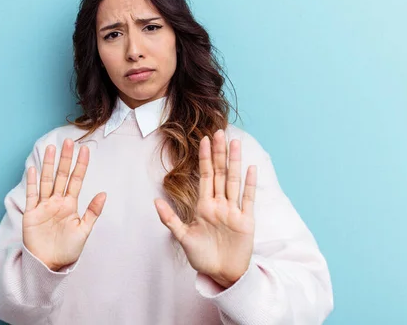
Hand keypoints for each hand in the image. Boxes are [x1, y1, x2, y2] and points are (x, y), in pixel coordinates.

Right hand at [23, 139, 106, 271]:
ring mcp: (43, 206)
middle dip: (65, 159)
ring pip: (47, 181)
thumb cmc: (68, 250)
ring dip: (49, 165)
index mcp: (70, 205)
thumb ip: (93, 212)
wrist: (49, 265)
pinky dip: (32, 183)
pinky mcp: (31, 214)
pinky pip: (32, 195)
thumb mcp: (84, 231)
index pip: (76, 180)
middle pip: (61, 176)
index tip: (85, 149)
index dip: (81, 165)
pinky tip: (33, 169)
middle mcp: (57, 202)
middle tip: (69, 141)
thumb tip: (103, 193)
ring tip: (52, 148)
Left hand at [154, 129, 256, 287]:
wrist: (222, 274)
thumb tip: (155, 201)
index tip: (204, 139)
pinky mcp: (246, 221)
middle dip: (219, 153)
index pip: (205, 175)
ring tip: (235, 143)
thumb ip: (170, 219)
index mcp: (204, 206)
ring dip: (235, 162)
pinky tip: (251, 168)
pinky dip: (250, 184)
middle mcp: (220, 204)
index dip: (205, 157)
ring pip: (234, 181)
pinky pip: (248, 199)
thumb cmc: (202, 257)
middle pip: (221, 173)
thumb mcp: (183, 237)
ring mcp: (233, 211)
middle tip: (219, 132)